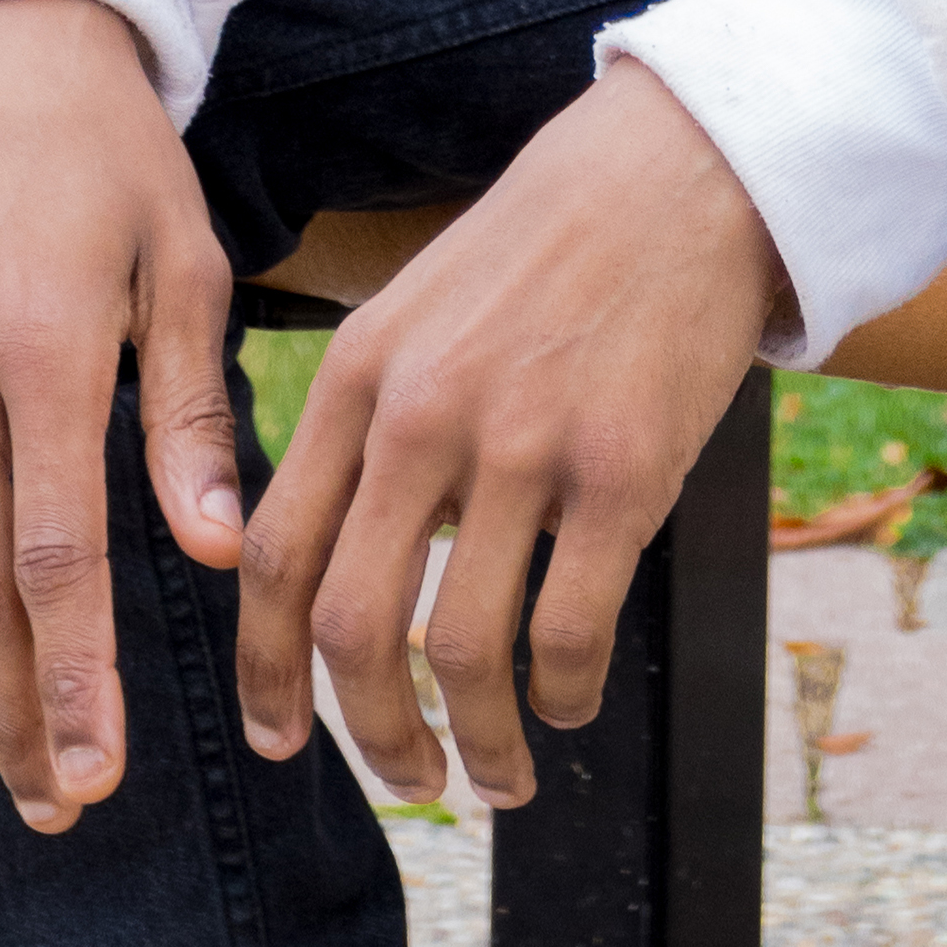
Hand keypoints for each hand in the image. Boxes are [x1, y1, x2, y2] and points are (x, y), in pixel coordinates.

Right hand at [0, 0, 241, 834]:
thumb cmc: (114, 152)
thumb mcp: (185, 260)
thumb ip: (192, 414)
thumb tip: (218, 555)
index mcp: (42, 345)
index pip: (52, 552)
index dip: (72, 675)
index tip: (98, 773)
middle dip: (18, 708)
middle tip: (64, 807)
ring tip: (31, 749)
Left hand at [234, 60, 781, 810]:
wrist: (679, 170)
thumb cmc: (548, 246)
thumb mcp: (419, 308)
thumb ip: (367, 422)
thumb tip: (325, 564)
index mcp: (359, 373)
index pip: (274, 556)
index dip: (266, 672)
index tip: (279, 738)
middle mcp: (423, 413)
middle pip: (350, 626)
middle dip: (369, 733)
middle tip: (406, 776)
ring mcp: (524, 443)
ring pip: (459, 651)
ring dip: (475, 741)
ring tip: (496, 772)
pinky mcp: (622, 470)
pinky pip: (569, 632)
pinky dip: (561, 698)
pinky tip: (568, 703)